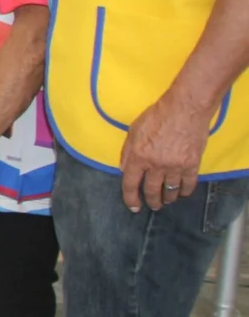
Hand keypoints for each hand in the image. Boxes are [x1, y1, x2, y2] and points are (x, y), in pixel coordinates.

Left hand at [120, 89, 210, 210]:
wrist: (185, 109)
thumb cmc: (158, 115)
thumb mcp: (133, 130)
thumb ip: (127, 151)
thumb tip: (124, 169)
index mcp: (138, 156)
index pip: (130, 183)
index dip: (130, 197)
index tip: (133, 207)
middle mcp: (155, 165)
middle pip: (151, 190)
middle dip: (151, 201)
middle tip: (153, 206)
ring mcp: (175, 166)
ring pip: (170, 190)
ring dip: (168, 198)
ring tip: (167, 201)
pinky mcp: (192, 164)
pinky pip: (188, 184)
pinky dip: (185, 191)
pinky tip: (182, 193)